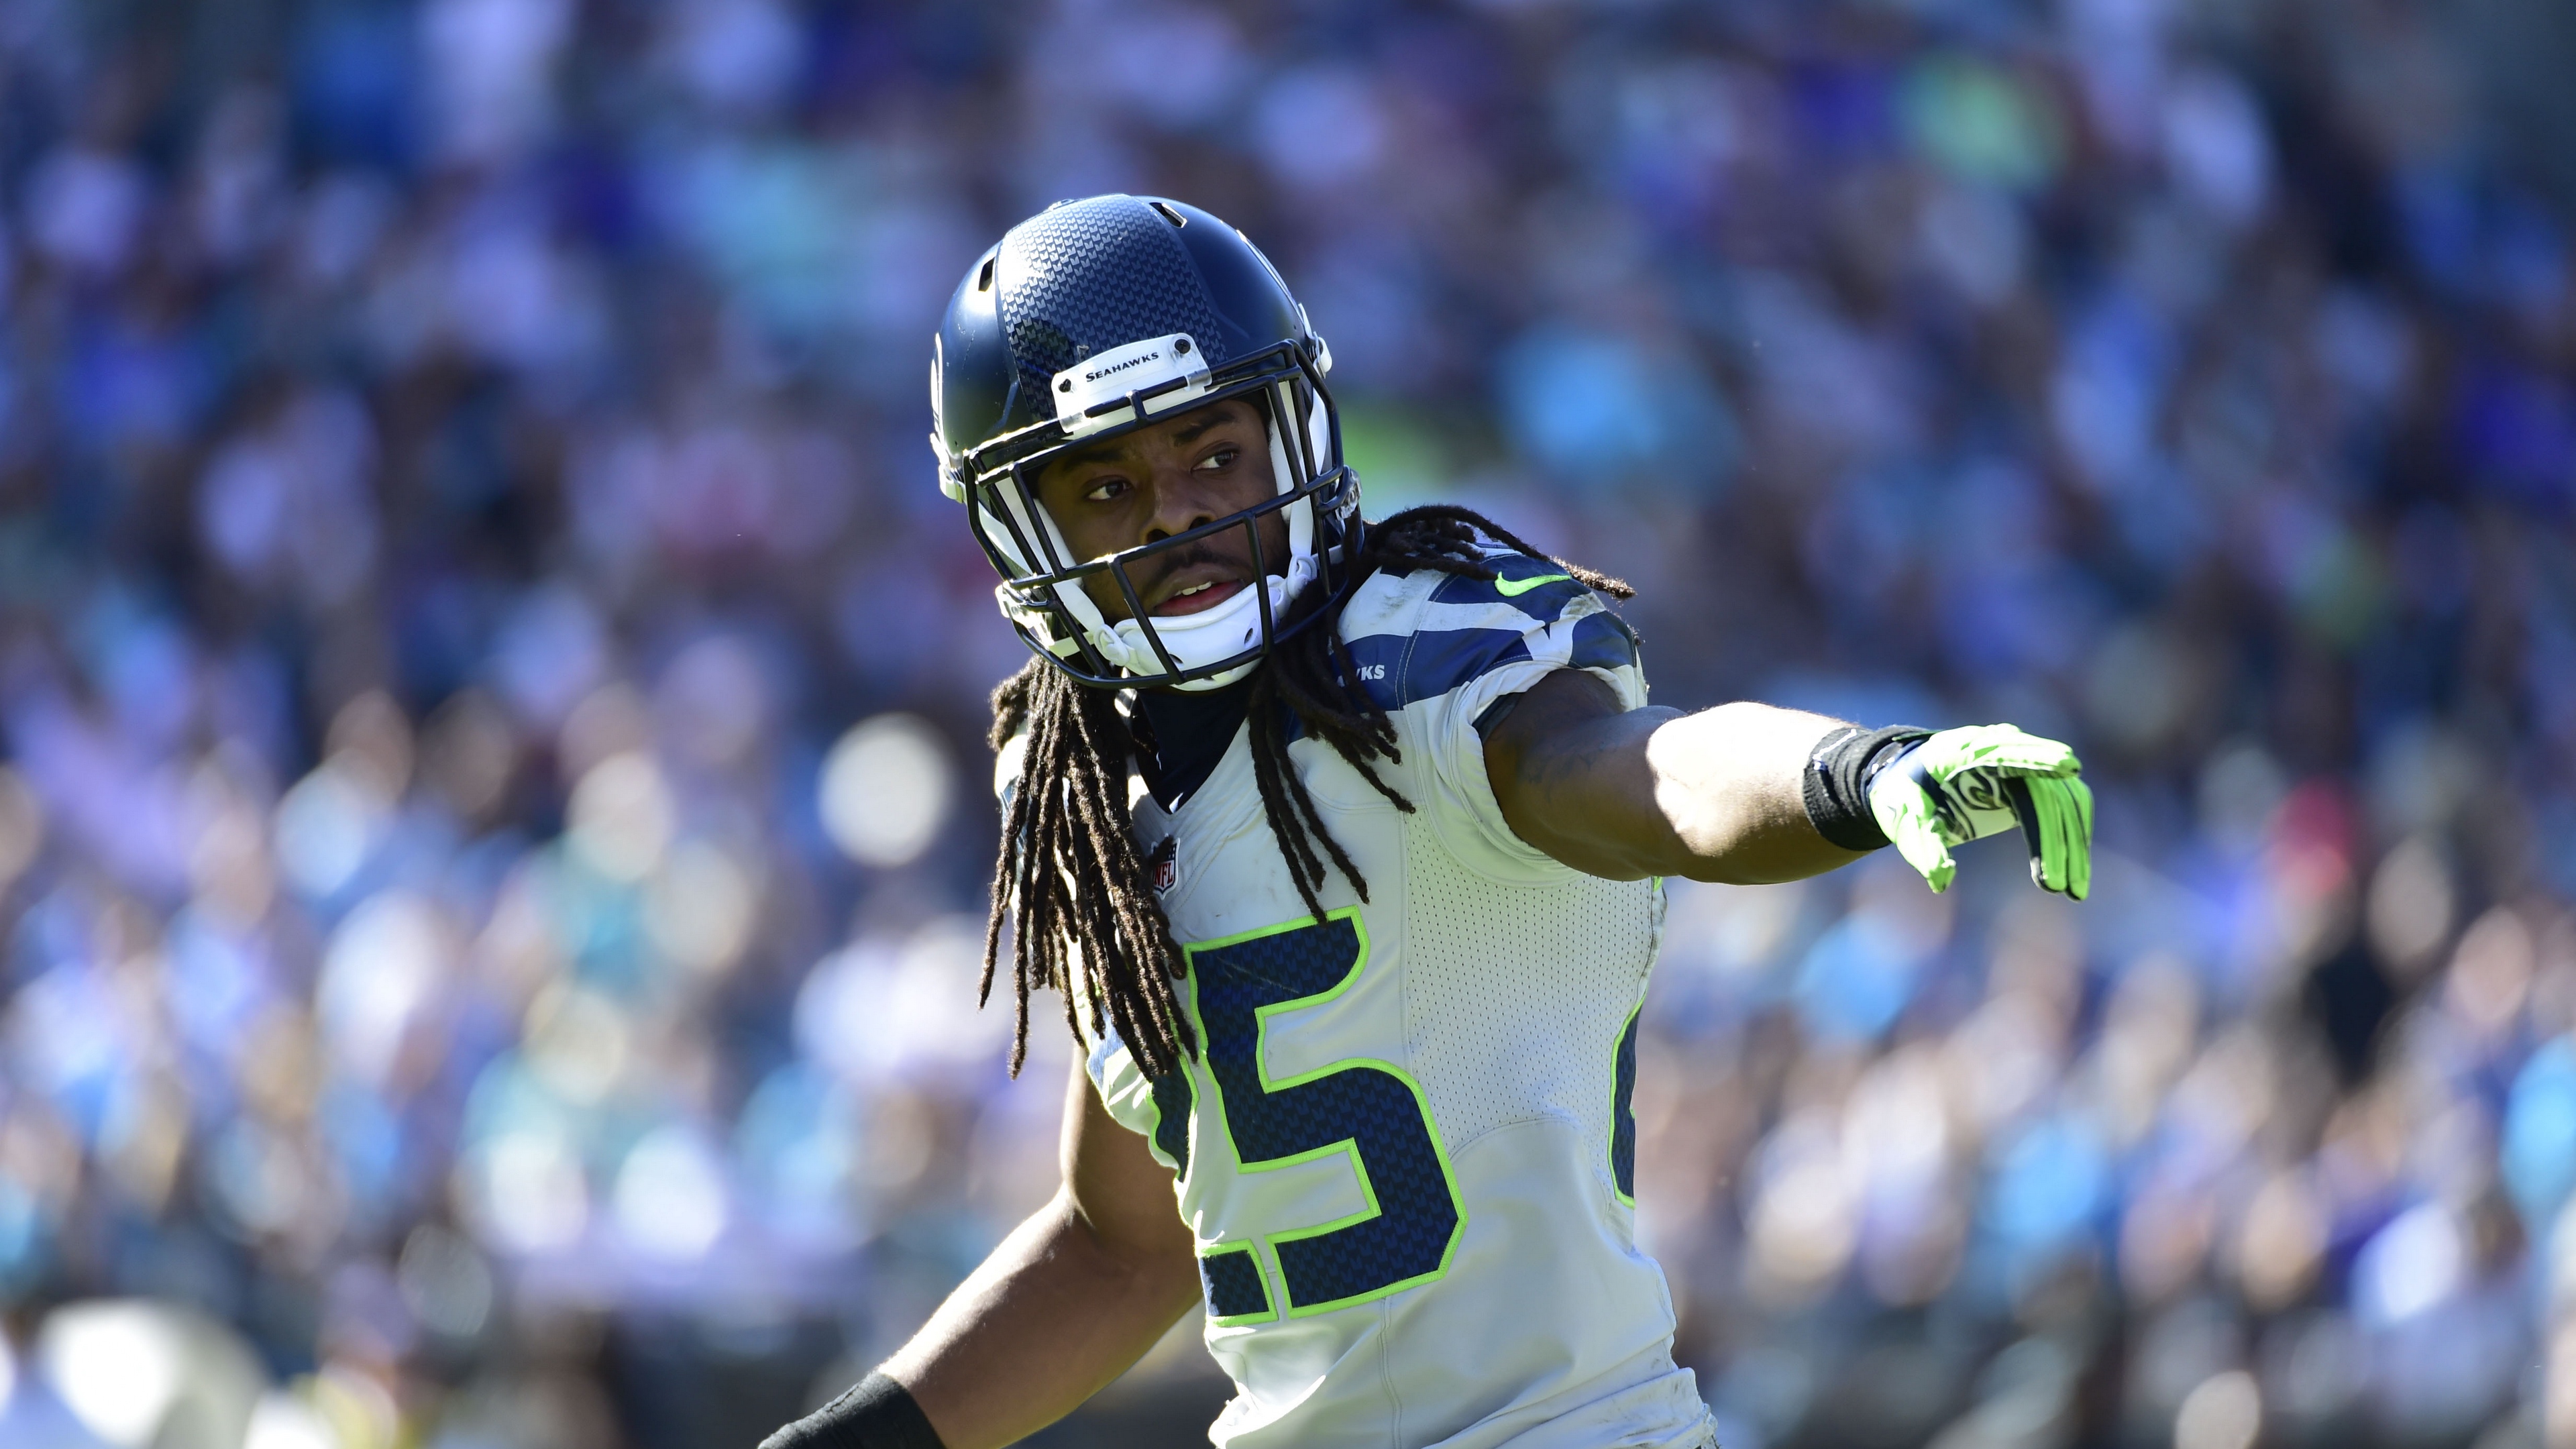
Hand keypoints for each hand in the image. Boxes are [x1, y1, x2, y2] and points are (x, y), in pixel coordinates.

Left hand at [1866, 724, 2091, 897]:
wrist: (1913, 781)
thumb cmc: (1905, 796)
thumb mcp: (1904, 820)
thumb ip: (1923, 845)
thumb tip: (1941, 881)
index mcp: (1964, 750)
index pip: (2006, 752)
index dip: (2037, 758)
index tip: (2068, 767)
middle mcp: (2001, 750)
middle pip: (2041, 790)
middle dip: (2054, 838)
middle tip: (2058, 886)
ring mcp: (2023, 763)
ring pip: (2063, 801)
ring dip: (2073, 845)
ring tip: (2074, 891)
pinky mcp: (2034, 782)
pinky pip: (2065, 808)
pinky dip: (2073, 840)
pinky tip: (2077, 874)